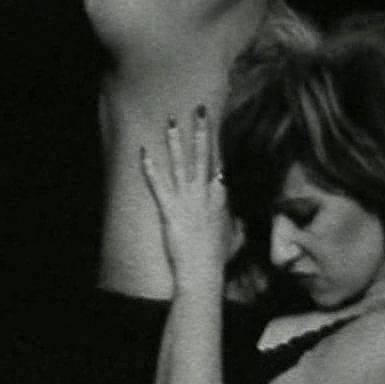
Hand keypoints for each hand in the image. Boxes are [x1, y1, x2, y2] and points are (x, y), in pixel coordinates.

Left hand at [141, 106, 230, 292]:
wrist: (202, 272)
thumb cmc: (218, 259)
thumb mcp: (235, 239)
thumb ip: (238, 225)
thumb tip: (242, 221)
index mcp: (221, 199)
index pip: (219, 166)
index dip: (216, 145)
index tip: (215, 126)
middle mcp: (205, 195)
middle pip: (203, 157)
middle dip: (200, 132)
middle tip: (198, 110)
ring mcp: (187, 201)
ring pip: (180, 165)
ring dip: (175, 142)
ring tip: (171, 121)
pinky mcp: (169, 210)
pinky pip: (158, 185)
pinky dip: (149, 168)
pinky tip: (143, 152)